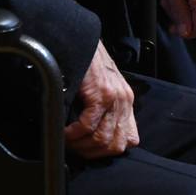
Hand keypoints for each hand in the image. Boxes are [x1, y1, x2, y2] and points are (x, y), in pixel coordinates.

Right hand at [65, 41, 139, 158]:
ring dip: (81, 146)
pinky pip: (87, 126)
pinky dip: (73, 134)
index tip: (91, 150)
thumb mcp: (105, 87)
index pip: (130, 140)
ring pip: (101, 140)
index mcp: (127, 102)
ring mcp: (114, 98)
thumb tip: (94, 136)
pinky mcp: (100, 94)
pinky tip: (65, 133)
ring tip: (68, 142)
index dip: (109, 151)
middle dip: (93, 153)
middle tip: (76, 149)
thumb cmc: (89, 64)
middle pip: (115, 146)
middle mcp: (124, 101)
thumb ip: (106, 109)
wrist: (83, 40)